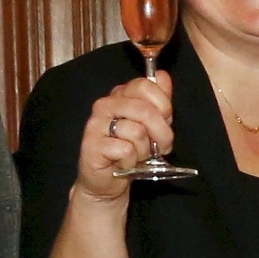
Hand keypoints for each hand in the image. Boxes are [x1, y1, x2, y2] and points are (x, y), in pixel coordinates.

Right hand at [70, 70, 175, 206]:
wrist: (107, 181)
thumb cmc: (130, 151)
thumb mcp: (150, 124)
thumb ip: (158, 100)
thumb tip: (164, 76)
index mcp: (119, 95)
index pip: (145, 85)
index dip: (163, 105)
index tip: (166, 121)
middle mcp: (105, 105)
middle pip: (145, 110)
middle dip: (162, 133)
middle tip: (161, 146)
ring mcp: (96, 124)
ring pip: (137, 131)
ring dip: (145, 150)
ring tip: (139, 156)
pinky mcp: (92, 145)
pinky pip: (126, 149)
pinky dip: (131, 160)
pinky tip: (124, 163)